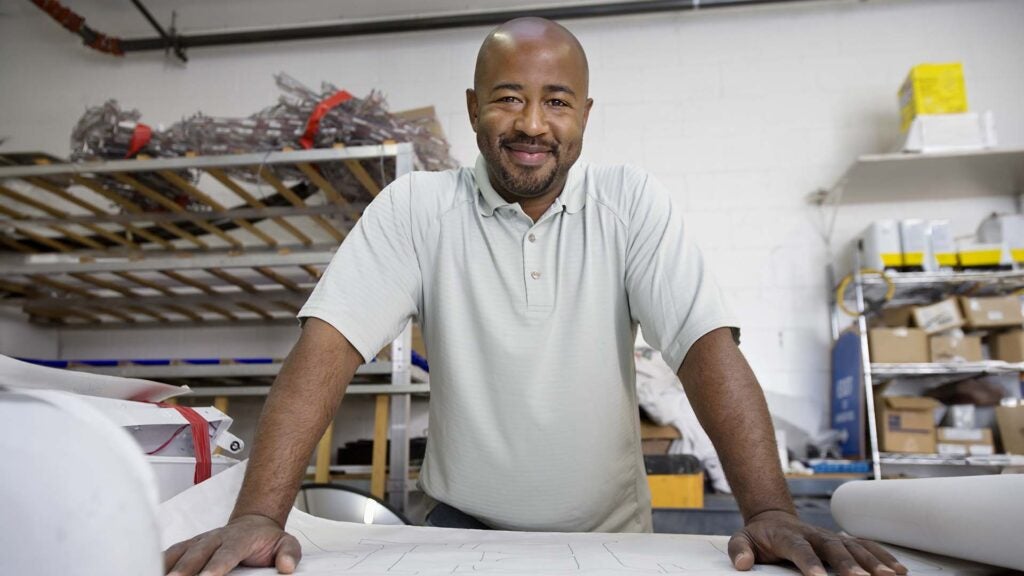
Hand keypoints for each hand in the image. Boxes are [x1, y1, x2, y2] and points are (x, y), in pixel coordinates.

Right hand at [164, 514, 301, 575]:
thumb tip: (287, 567)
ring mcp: (199, 541)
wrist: (254, 524)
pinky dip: (158, 563)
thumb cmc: (266, 539)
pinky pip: (170, 554)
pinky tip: (147, 570)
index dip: (217, 565)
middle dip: (185, 569)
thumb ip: (289, 554)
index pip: (227, 553)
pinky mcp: (188, 546)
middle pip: (197, 554)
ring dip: (166, 567)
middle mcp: (214, 538)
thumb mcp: (285, 543)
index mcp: (238, 539)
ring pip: (179, 553)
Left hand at [728, 510, 907, 575]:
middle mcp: (814, 535)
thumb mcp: (742, 539)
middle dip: (849, 564)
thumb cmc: (760, 535)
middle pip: (833, 548)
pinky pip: (867, 547)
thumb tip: (742, 563)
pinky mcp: (844, 541)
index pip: (799, 549)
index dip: (808, 562)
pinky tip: (900, 570)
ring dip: (873, 562)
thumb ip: (739, 550)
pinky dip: (884, 556)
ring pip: (855, 547)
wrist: (773, 517)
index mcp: (789, 536)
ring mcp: (831, 537)